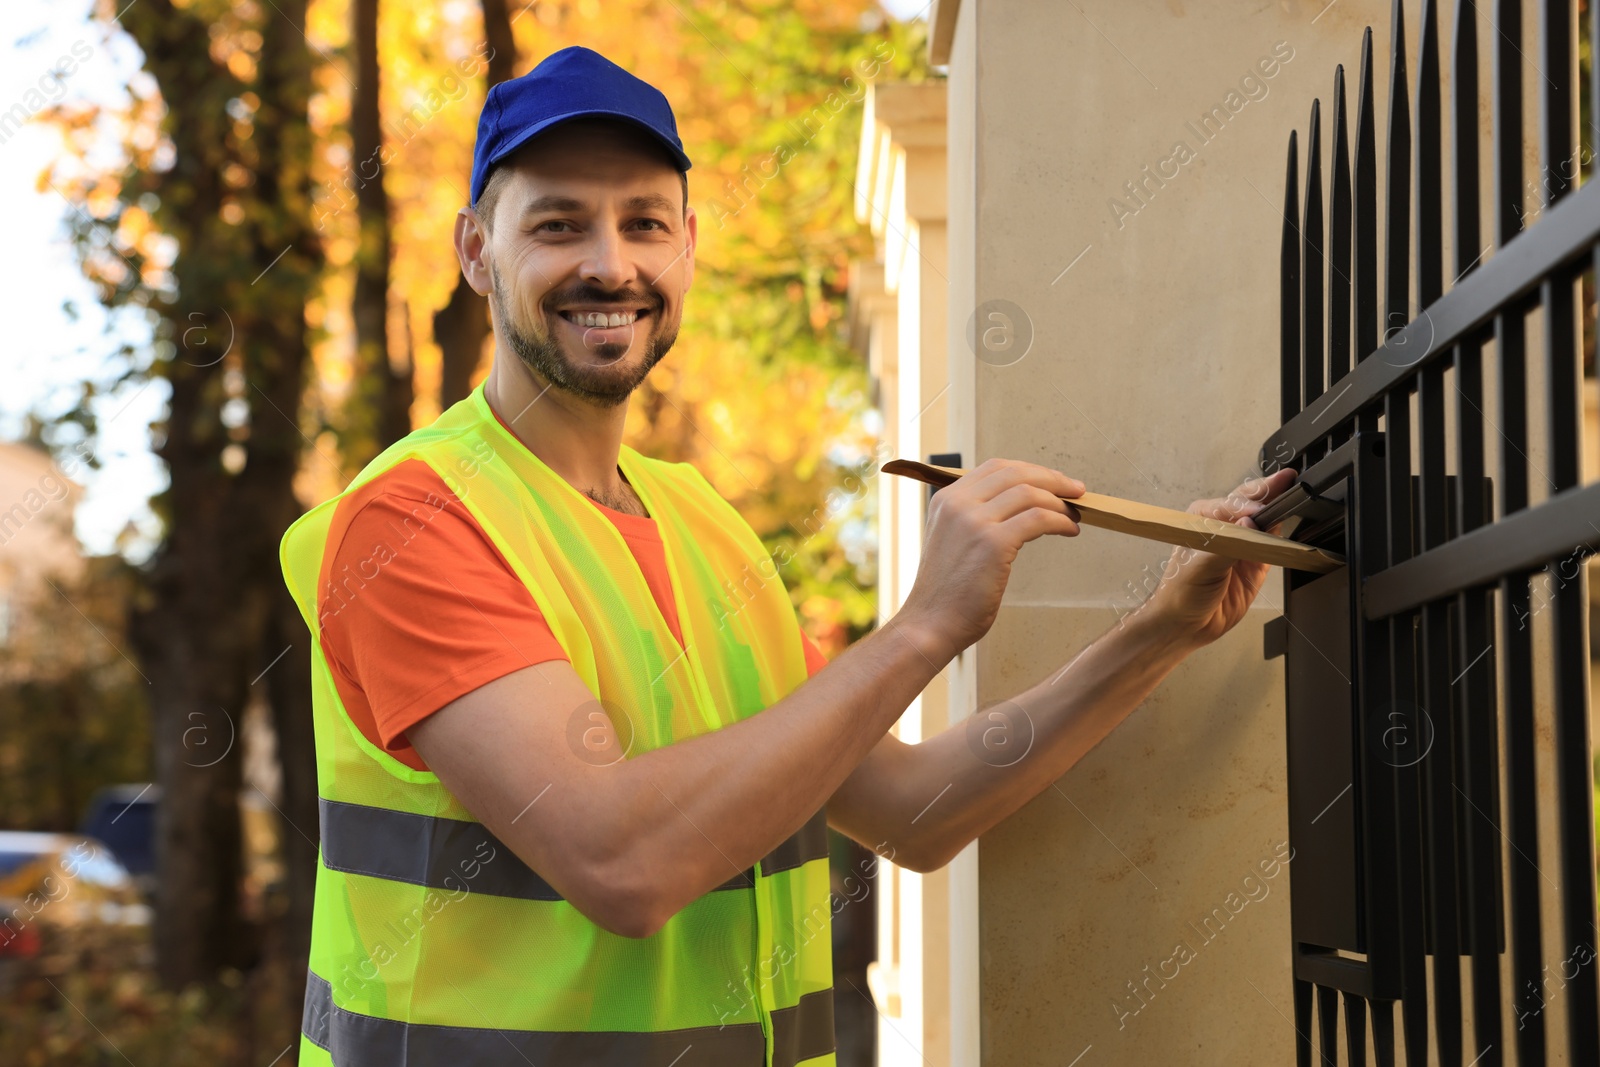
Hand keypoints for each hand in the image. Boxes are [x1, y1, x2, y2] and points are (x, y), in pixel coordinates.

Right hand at [898, 458, 1084, 661]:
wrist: (930, 623)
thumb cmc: (946, 592)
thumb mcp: (952, 540)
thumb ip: (973, 518)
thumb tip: (1019, 506)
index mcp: (946, 499)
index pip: (996, 468)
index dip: (1030, 470)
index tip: (1053, 480)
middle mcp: (958, 503)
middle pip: (1016, 473)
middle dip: (1053, 479)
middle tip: (1076, 490)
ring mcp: (974, 521)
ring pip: (1030, 493)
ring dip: (1060, 503)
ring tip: (1074, 517)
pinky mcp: (993, 543)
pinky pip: (1038, 519)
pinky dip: (1060, 522)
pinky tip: (1069, 531)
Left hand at [1141, 468, 1298, 646]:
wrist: (1186, 625)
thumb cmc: (1179, 592)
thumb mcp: (1199, 566)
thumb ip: (1226, 545)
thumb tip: (1249, 524)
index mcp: (1202, 518)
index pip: (1231, 503)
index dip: (1247, 506)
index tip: (1258, 514)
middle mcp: (1224, 527)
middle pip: (1251, 502)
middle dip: (1269, 490)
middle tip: (1287, 478)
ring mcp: (1242, 544)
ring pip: (1265, 521)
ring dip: (1279, 509)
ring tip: (1294, 497)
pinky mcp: (1256, 562)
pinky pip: (1273, 545)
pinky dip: (1284, 537)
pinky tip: (1290, 528)